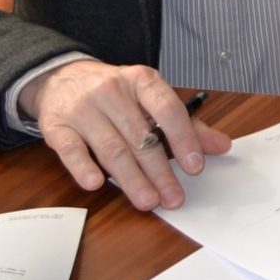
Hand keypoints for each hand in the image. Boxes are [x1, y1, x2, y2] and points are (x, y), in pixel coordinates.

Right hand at [20, 59, 230, 211]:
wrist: (61, 78)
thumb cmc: (116, 93)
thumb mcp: (150, 99)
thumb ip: (186, 124)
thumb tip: (222, 146)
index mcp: (141, 81)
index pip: (167, 109)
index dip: (183, 138)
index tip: (195, 167)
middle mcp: (112, 90)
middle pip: (140, 136)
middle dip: (160, 171)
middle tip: (173, 198)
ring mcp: (82, 108)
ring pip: (111, 147)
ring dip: (131, 178)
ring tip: (148, 201)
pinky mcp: (57, 125)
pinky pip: (71, 149)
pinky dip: (83, 167)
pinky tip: (96, 184)